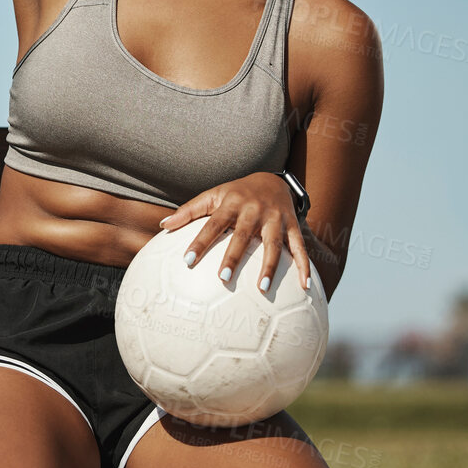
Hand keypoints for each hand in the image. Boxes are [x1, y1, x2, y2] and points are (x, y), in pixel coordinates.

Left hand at [158, 172, 312, 292]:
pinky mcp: (293, 226)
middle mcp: (254, 210)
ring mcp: (275, 218)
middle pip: (242, 235)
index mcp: (231, 204)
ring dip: (269, 266)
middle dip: (233, 256)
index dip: (200, 242)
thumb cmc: (235, 193)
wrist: (272, 180)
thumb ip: (188, 211)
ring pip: (273, 244)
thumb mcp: (212, 196)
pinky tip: (304, 287)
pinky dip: (304, 266)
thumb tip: (163, 226)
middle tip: (223, 278)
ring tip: (263, 288)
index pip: (212, 224)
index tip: (187, 260)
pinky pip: (300, 248)